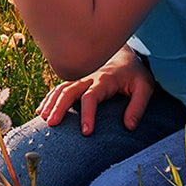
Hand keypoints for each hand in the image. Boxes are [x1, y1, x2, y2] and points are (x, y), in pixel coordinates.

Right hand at [37, 47, 155, 135]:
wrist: (125, 53)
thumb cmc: (135, 73)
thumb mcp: (144, 87)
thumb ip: (138, 106)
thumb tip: (129, 127)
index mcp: (104, 80)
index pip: (91, 97)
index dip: (87, 114)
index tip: (86, 132)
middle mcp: (88, 77)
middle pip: (68, 91)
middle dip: (59, 108)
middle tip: (52, 124)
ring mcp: (79, 77)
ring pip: (60, 89)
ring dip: (50, 103)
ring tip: (43, 119)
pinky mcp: (75, 79)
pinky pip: (58, 88)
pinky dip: (49, 98)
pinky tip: (41, 110)